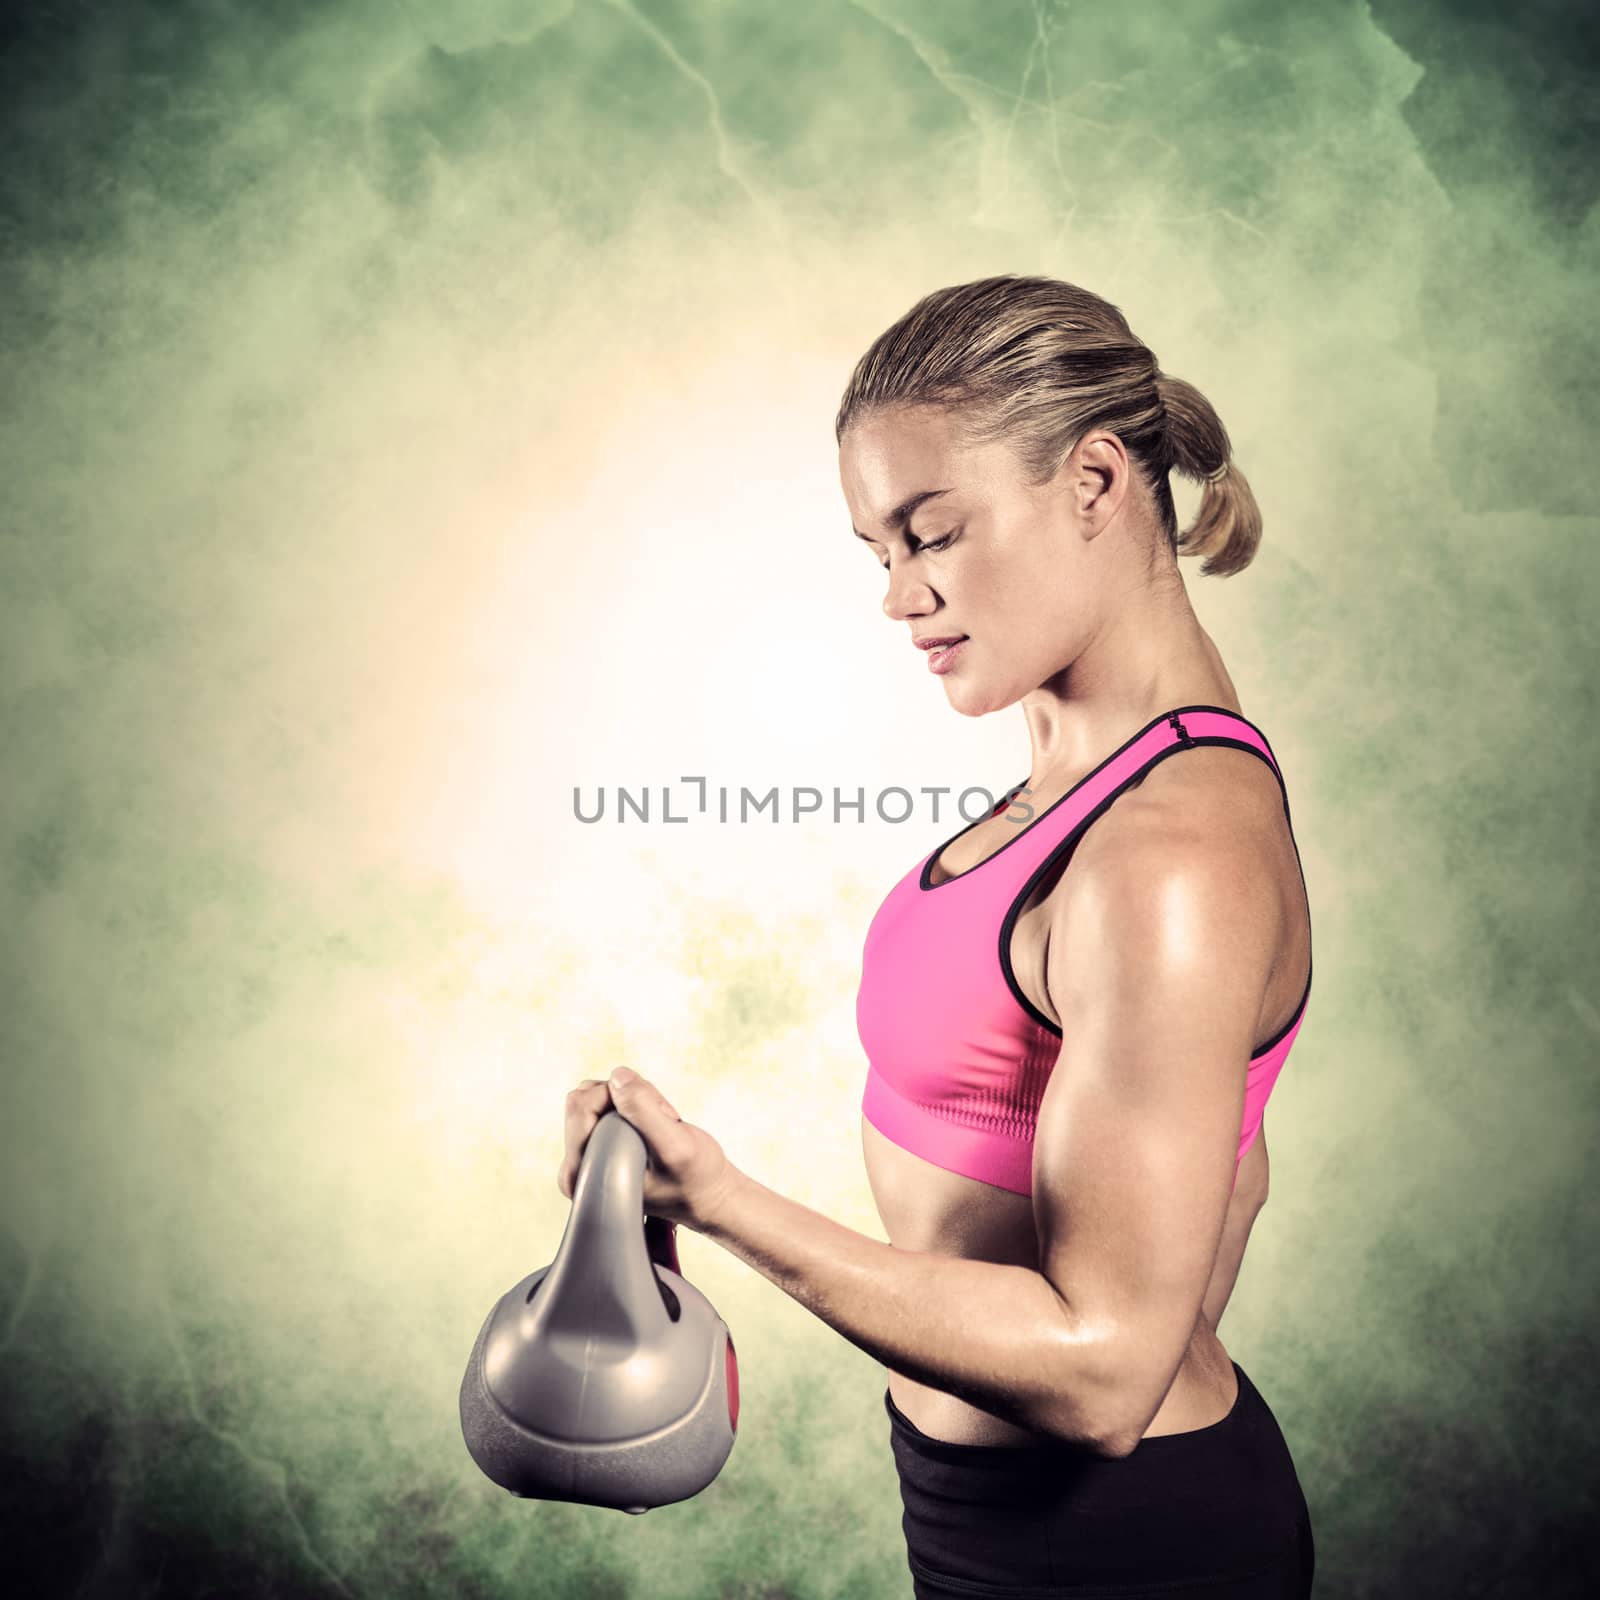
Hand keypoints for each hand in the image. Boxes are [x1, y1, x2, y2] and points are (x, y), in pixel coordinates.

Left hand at [557, 1067, 741, 1231]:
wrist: (705, 1193)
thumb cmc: (694, 1177)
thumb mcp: (677, 1145)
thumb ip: (644, 1111)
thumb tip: (616, 1076)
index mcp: (583, 1174)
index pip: (582, 1106)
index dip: (622, 1099)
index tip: (654, 1124)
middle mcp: (576, 1167)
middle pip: (586, 1097)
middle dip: (627, 1099)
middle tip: (658, 1126)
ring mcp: (585, 1155)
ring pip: (598, 1095)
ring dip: (633, 1101)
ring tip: (658, 1128)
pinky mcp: (597, 1144)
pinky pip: (607, 1100)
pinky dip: (634, 1103)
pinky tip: (653, 1128)